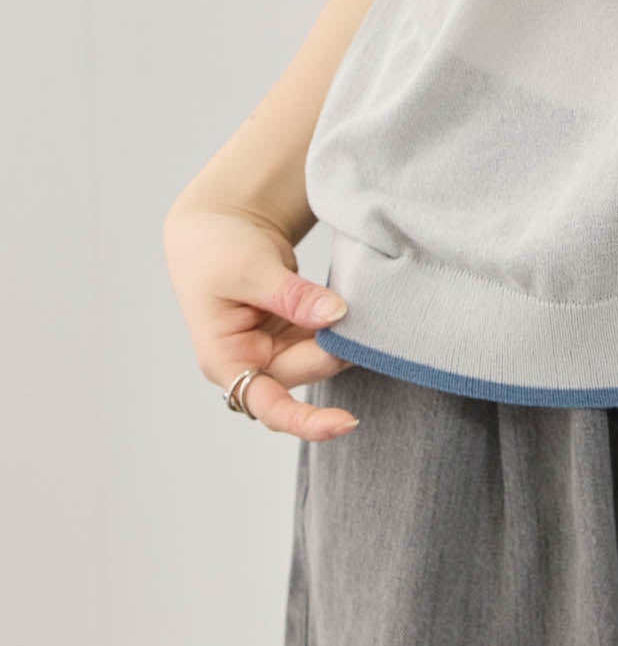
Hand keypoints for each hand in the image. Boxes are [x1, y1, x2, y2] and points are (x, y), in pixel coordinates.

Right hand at [162, 200, 360, 440]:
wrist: (217, 223)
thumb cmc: (215, 249)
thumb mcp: (250, 269)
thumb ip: (292, 297)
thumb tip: (337, 316)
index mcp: (226, 360)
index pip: (268, 405)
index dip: (307, 421)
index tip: (347, 422)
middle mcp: (251, 363)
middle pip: (308, 372)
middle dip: (339, 350)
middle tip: (374, 321)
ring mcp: (274, 348)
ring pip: (322, 356)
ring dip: (346, 338)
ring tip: (373, 313)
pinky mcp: (293, 331)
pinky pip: (324, 337)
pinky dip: (343, 325)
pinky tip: (363, 310)